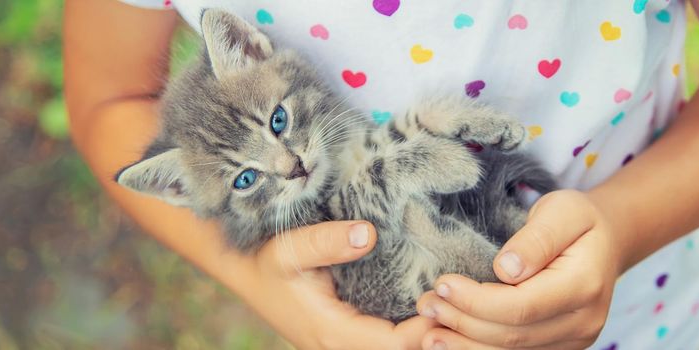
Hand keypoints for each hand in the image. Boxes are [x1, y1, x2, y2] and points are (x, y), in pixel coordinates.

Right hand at [249, 221, 437, 348]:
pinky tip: (423, 302)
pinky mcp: (344, 334)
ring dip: (420, 332)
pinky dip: (406, 327)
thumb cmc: (265, 260)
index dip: (424, 328)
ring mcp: (341, 344)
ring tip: (443, 300)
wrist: (245, 272)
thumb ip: (327, 241)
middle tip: (453, 299)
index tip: (441, 296)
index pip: (393, 345)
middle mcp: (338, 346)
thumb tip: (369, 234)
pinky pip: (382, 339)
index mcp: (331, 332)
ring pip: (391, 348)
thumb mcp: (289, 247)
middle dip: (430, 333)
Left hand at [415, 190, 620, 348]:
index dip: (476, 301)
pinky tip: (453, 342)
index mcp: (584, 286)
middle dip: (462, 323)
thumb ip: (537, 237)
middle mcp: (583, 322)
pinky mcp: (559, 347)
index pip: (521, 306)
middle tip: (425, 304)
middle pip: (512, 335)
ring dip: (465, 346)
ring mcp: (573, 340)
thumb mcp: (563, 210)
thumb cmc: (579, 220)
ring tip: (429, 332)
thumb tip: (506, 269)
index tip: (441, 284)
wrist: (606, 242)